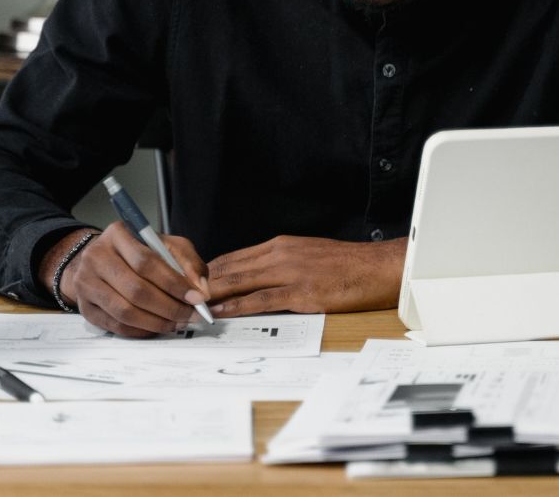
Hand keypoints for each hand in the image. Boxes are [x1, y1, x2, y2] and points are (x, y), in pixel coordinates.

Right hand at [42, 223, 210, 337]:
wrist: (102, 261)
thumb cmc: (138, 253)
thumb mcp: (167, 246)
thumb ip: (188, 263)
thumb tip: (201, 290)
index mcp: (117, 234)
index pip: (146, 262)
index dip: (174, 283)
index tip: (196, 298)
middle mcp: (96, 256)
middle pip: (135, 289)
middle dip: (169, 307)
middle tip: (191, 315)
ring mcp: (86, 283)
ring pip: (125, 311)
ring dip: (157, 322)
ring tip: (177, 323)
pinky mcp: (85, 307)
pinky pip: (116, 326)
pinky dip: (142, 330)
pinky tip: (158, 326)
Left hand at [206, 235, 406, 317]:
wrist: (379, 268)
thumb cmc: (347, 266)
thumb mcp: (308, 256)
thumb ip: (282, 265)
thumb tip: (257, 279)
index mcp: (281, 245)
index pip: (233, 257)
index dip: (208, 272)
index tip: (190, 285)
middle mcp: (280, 254)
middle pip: (230, 268)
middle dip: (202, 283)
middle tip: (179, 297)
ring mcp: (290, 272)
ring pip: (240, 281)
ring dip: (213, 295)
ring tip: (191, 307)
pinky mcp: (302, 292)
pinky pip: (262, 299)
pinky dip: (237, 306)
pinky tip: (222, 312)